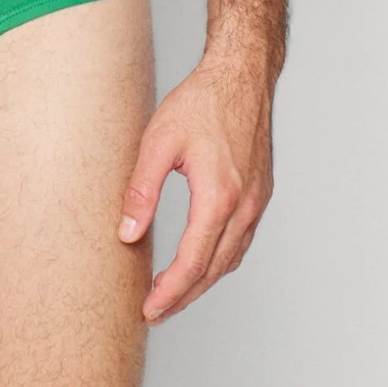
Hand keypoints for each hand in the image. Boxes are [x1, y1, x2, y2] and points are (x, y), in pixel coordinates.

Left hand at [117, 48, 274, 322]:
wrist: (242, 75)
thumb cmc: (201, 101)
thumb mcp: (158, 141)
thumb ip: (141, 191)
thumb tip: (127, 234)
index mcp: (218, 197)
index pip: (191, 263)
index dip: (168, 293)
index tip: (148, 310)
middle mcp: (243, 206)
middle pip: (213, 270)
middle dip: (183, 297)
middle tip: (155, 312)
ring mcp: (256, 202)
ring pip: (230, 259)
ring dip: (202, 282)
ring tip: (173, 293)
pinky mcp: (260, 194)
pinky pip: (241, 241)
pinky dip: (219, 260)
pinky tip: (201, 260)